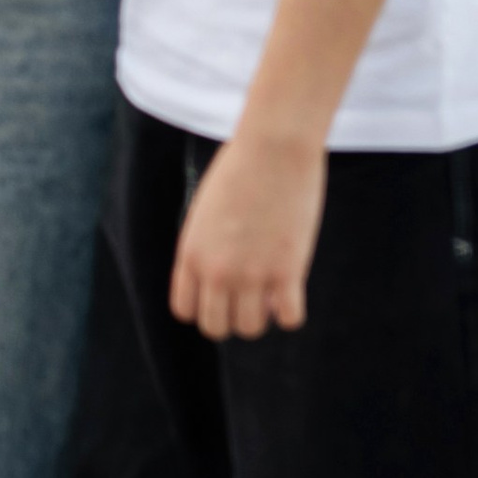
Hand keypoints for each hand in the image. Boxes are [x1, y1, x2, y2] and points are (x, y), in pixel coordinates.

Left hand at [170, 124, 325, 338]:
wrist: (273, 148)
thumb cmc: (240, 169)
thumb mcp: (207, 211)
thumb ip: (207, 246)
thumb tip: (220, 279)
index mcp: (190, 254)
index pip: (185, 310)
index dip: (204, 307)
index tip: (222, 294)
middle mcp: (215, 270)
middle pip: (216, 327)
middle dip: (231, 317)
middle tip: (249, 296)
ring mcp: (251, 274)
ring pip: (250, 329)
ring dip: (261, 315)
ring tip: (271, 292)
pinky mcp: (287, 272)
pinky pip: (288, 319)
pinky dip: (291, 312)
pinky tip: (293, 290)